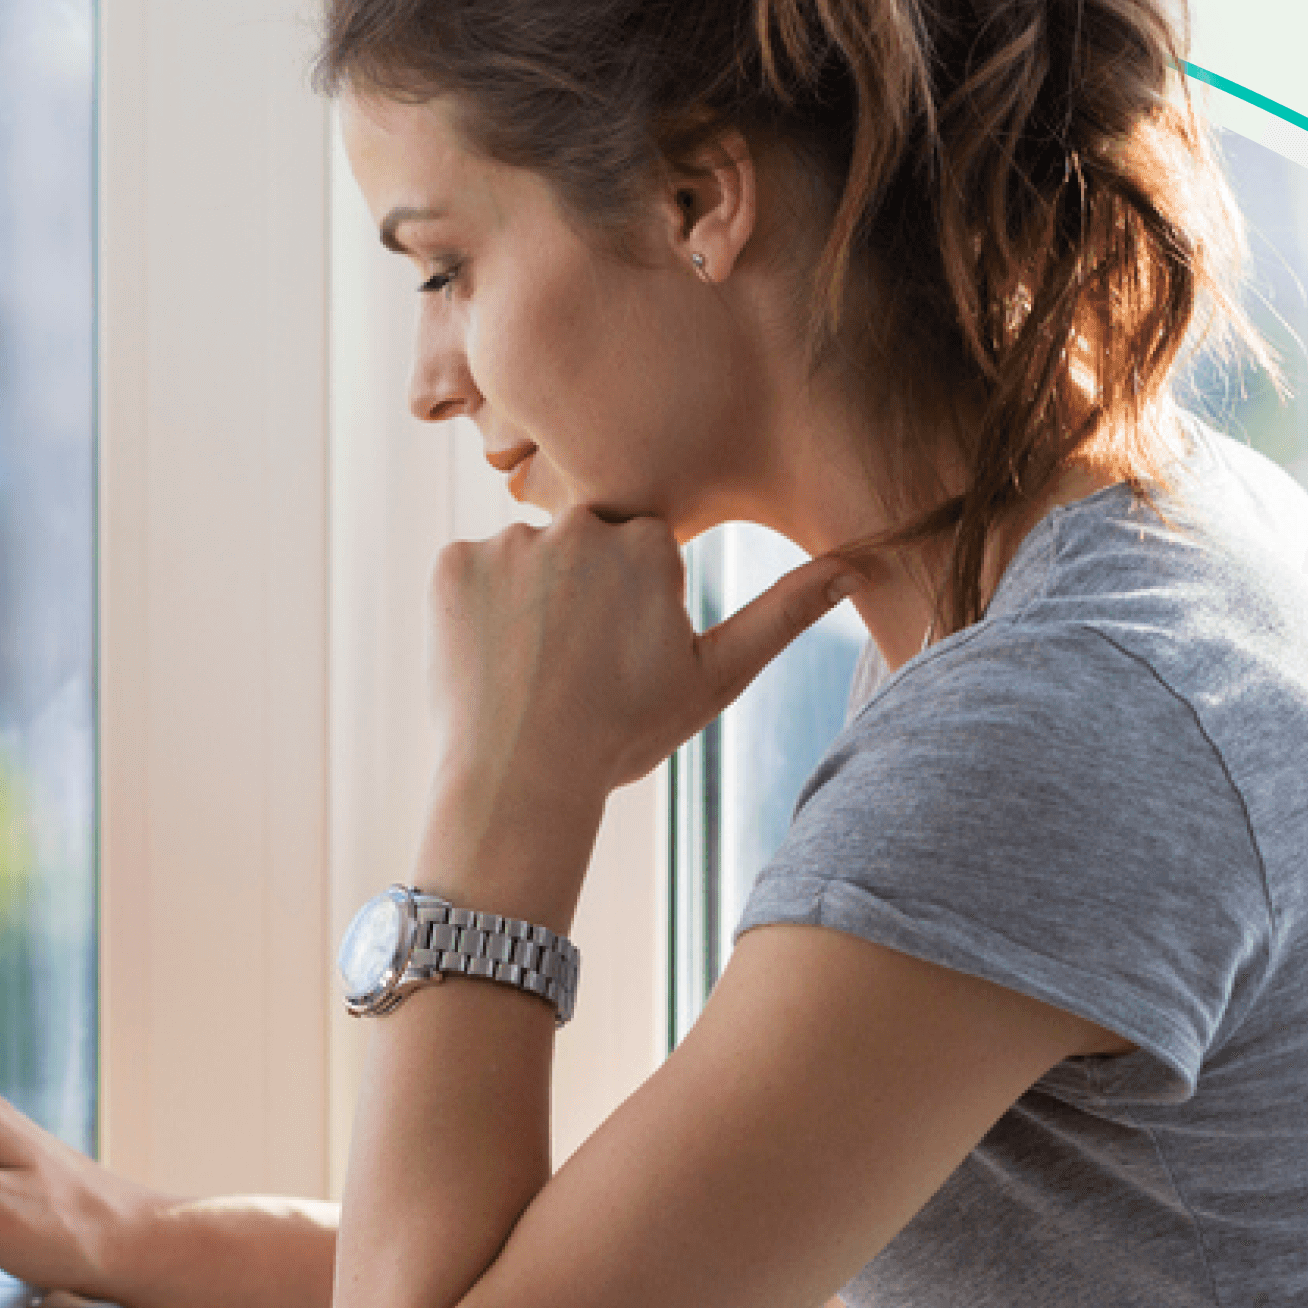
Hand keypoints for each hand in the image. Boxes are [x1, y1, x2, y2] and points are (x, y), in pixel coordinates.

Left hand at [428, 511, 855, 808]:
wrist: (523, 781)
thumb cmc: (624, 734)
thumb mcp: (715, 677)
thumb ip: (783, 612)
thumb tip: (856, 565)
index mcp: (646, 543)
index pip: (641, 547)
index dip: (631, 603)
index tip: (617, 653)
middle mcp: (577, 526)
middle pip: (582, 544)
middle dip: (579, 592)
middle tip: (573, 664)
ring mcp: (508, 543)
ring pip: (525, 559)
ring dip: (527, 600)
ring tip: (532, 668)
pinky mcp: (450, 564)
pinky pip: (468, 573)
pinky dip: (476, 609)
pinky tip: (492, 659)